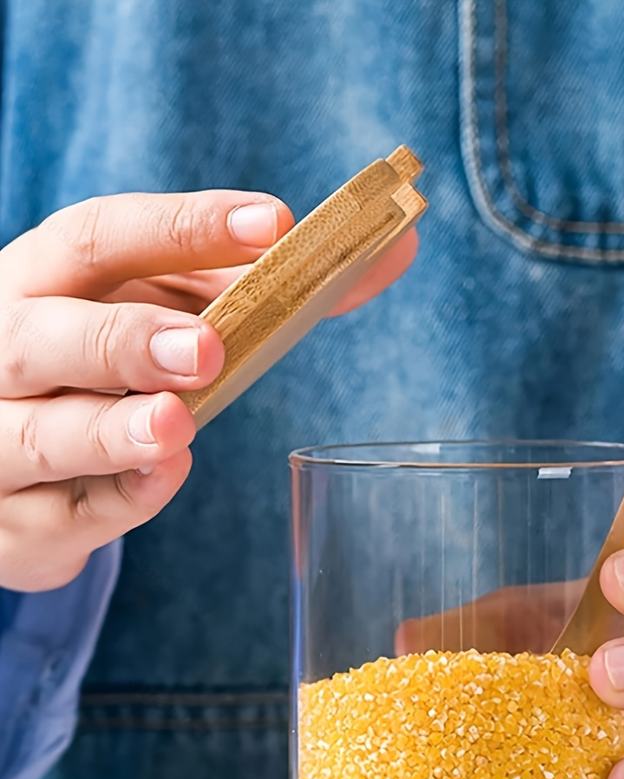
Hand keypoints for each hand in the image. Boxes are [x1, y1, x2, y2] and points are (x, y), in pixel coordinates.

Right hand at [0, 191, 416, 590]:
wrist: (18, 460)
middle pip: (50, 336)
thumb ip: (265, 286)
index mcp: (51, 282)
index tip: (276, 224)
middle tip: (208, 350)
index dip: (184, 228)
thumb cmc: (109, 366)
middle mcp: (9, 353)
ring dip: (112, 430)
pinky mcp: (19, 521)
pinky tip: (165, 476)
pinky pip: (68, 514)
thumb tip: (395, 249)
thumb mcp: (172, 310)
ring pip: (43, 434)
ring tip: (174, 423)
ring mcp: (1, 441)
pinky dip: (120, 499)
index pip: (102, 237)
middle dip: (128, 339)